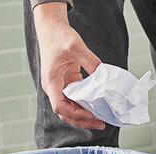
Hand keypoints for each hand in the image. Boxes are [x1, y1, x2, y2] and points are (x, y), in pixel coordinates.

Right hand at [33, 2, 104, 128]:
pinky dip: (85, 107)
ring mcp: (60, 88)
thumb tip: (104, 76)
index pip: (59, 107)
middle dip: (83, 121)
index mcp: (51, 82)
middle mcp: (53, 88)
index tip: (90, 114)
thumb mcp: (76, 47)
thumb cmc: (59, 36)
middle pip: (66, 113)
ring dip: (84, 117)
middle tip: (101, 123)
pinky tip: (97, 109)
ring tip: (100, 120)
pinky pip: (75, 101)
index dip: (75, 114)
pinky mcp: (67, 84)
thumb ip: (91, 62)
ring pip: (70, 110)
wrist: (52, 27)